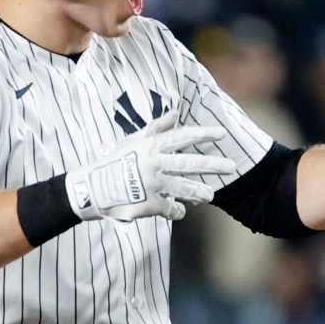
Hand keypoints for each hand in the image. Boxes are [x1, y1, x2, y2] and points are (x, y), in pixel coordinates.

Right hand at [65, 110, 234, 221]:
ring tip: (210, 194)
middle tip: (232, 167)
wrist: (93, 189)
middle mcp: (154, 163)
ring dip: (200, 192)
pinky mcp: (150, 204)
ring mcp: (153, 184)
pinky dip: (177, 210)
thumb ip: (157, 128)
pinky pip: (172, 208)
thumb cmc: (114, 162)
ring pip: (185, 188)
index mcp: (151, 146)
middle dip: (213, 165)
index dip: (203, 135)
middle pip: (190, 163)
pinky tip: (180, 210)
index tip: (221, 134)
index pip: (182, 137)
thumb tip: (176, 113)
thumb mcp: (134, 141)